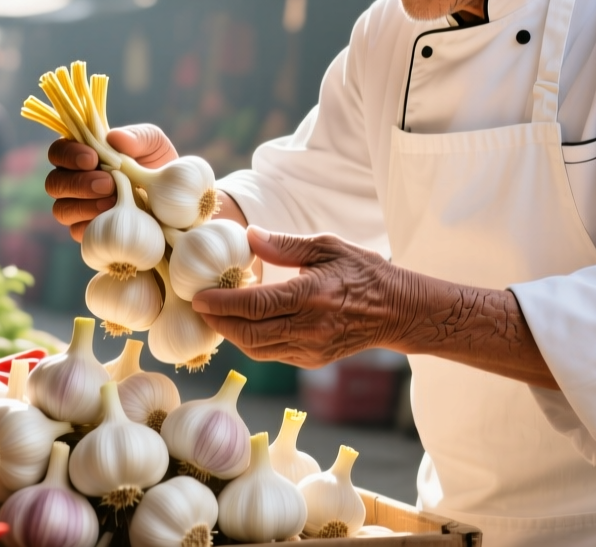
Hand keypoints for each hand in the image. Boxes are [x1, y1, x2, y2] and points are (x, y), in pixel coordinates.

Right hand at [45, 124, 177, 239]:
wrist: (175, 201)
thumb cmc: (158, 166)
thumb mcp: (155, 145)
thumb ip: (137, 137)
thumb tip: (114, 138)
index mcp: (82, 156)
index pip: (58, 152)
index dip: (68, 155)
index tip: (92, 159)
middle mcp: (74, 183)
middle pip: (54, 183)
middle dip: (78, 183)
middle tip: (107, 184)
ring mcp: (79, 209)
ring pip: (61, 210)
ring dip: (85, 206)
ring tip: (112, 202)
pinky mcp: (90, 233)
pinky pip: (78, 233)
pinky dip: (92, 226)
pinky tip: (112, 220)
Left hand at [192, 227, 420, 368]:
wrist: (397, 311)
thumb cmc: (364, 272)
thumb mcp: (329, 247)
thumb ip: (286, 244)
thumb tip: (251, 235)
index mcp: (311, 296)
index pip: (254, 305)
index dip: (221, 304)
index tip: (198, 296)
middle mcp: (309, 328)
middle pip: (248, 333)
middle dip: (217, 322)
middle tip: (199, 308)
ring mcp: (311, 349)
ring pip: (256, 349)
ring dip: (231, 335)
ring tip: (215, 316)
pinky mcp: (312, 360)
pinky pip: (271, 354)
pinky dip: (251, 342)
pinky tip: (242, 326)